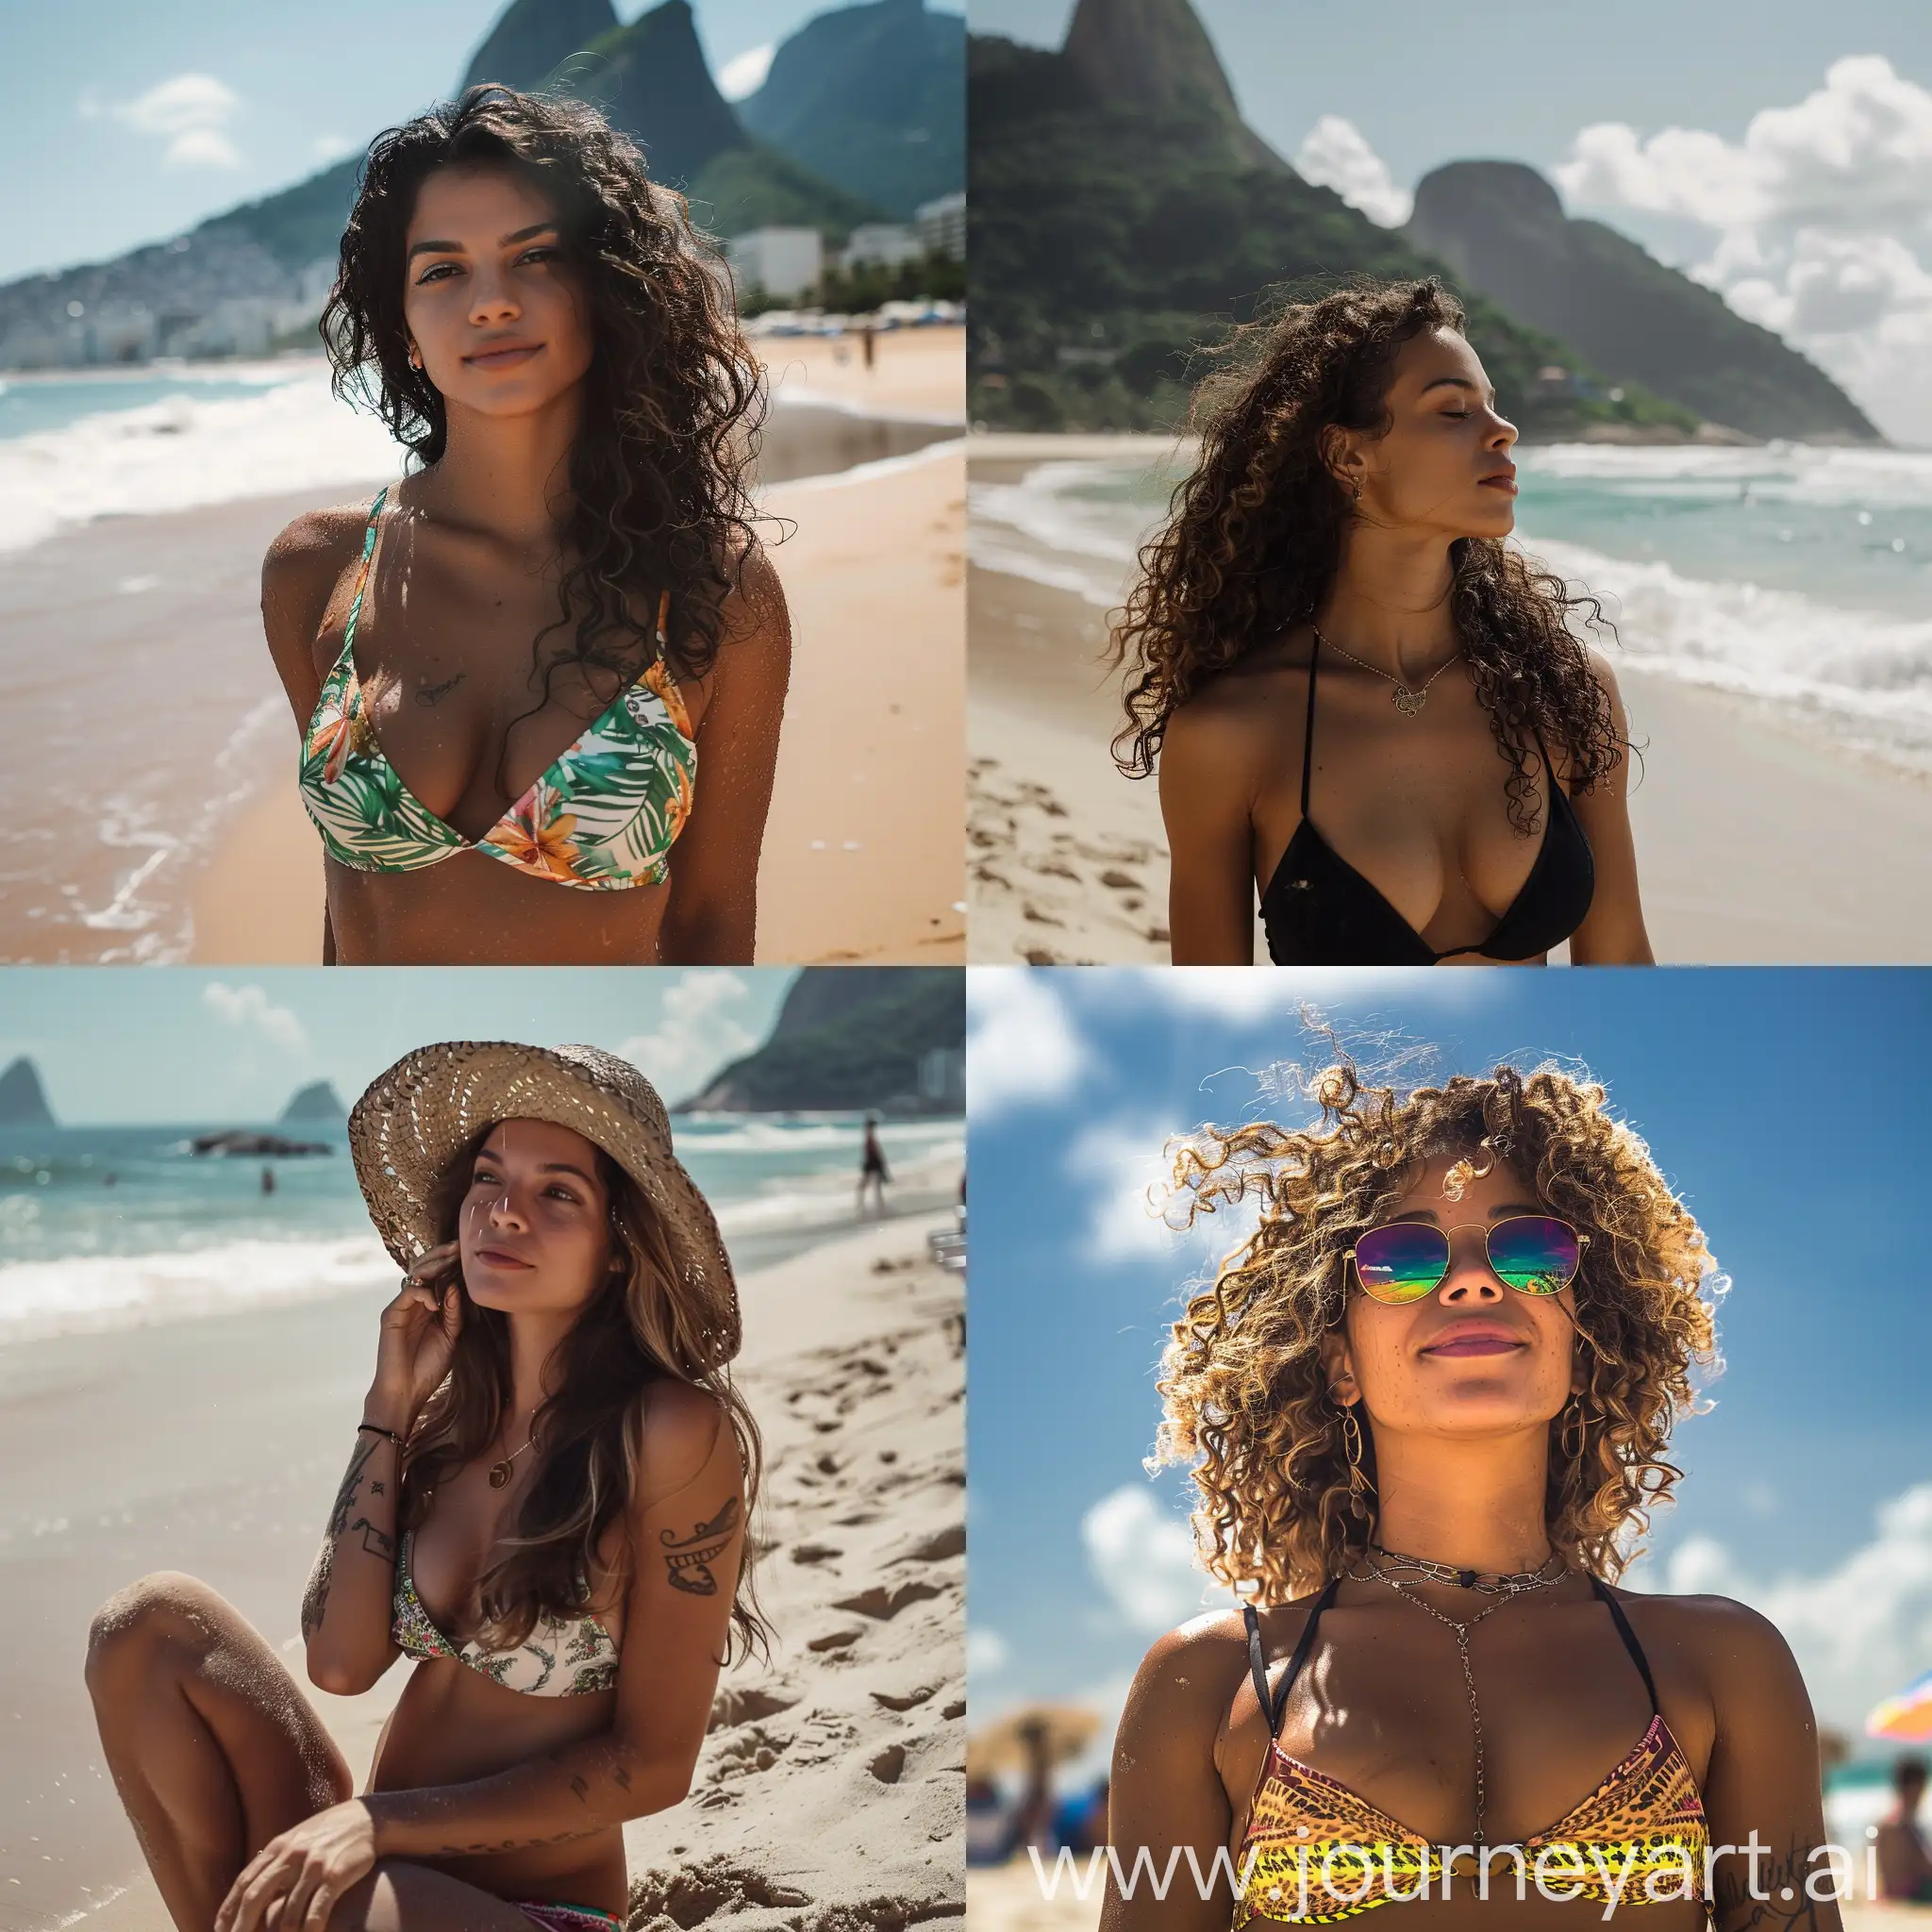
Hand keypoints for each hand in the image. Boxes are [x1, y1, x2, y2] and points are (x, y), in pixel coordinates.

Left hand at [214, 1798, 377, 1931]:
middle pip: (255, 1897)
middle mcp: (292, 1854)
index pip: (244, 1882)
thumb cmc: (331, 1833)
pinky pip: (316, 1912)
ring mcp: (313, 1864)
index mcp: (279, 1846)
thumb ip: (276, 1862)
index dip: (228, 1911)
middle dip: (241, 1928)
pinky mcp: (335, 1875)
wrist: (370, 1818)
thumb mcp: (298, 1839)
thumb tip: (249, 1892)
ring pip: (286, 1912)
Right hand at [372, 1242, 462, 1417]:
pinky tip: (436, 1303)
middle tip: (458, 1247)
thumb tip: (455, 1287)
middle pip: (425, 1268)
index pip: (439, 1276)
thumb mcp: (451, 1336)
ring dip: (433, 1265)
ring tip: (450, 1260)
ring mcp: (402, 1307)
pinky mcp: (391, 1315)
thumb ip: (454, 1312)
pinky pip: (407, 1294)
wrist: (408, 1392)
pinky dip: (424, 1293)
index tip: (469, 1252)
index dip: (451, 1263)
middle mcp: (415, 1303)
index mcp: (430, 1306)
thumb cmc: (430, 1366)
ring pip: (414, 1275)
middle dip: (441, 1256)